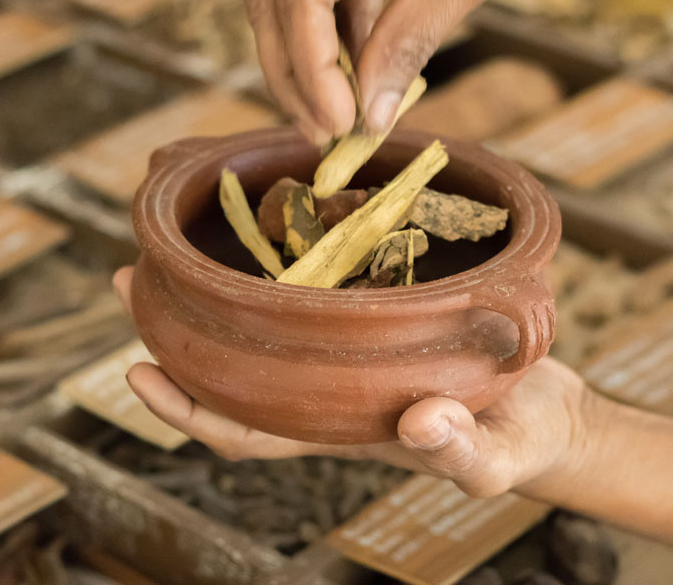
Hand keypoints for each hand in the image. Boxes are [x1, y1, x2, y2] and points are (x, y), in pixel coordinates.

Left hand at [113, 266, 605, 497]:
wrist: (542, 408)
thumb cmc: (517, 440)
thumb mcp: (496, 456)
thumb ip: (462, 452)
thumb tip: (421, 424)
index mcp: (334, 425)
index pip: (243, 430)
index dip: (187, 408)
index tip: (136, 369)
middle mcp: (324, 388)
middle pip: (232, 369)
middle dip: (175, 331)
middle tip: (129, 276)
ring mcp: (344, 352)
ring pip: (260, 326)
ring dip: (213, 289)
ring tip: (173, 236)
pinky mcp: (371, 317)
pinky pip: (309, 292)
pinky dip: (277, 259)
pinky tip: (267, 216)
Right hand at [247, 0, 559, 143]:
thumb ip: (410, 40)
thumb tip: (369, 116)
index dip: (313, 68)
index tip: (340, 123)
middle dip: (293, 73)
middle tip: (323, 134)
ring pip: (290, 0)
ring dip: (310, 62)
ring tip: (339, 117)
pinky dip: (337, 41)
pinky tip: (360, 79)